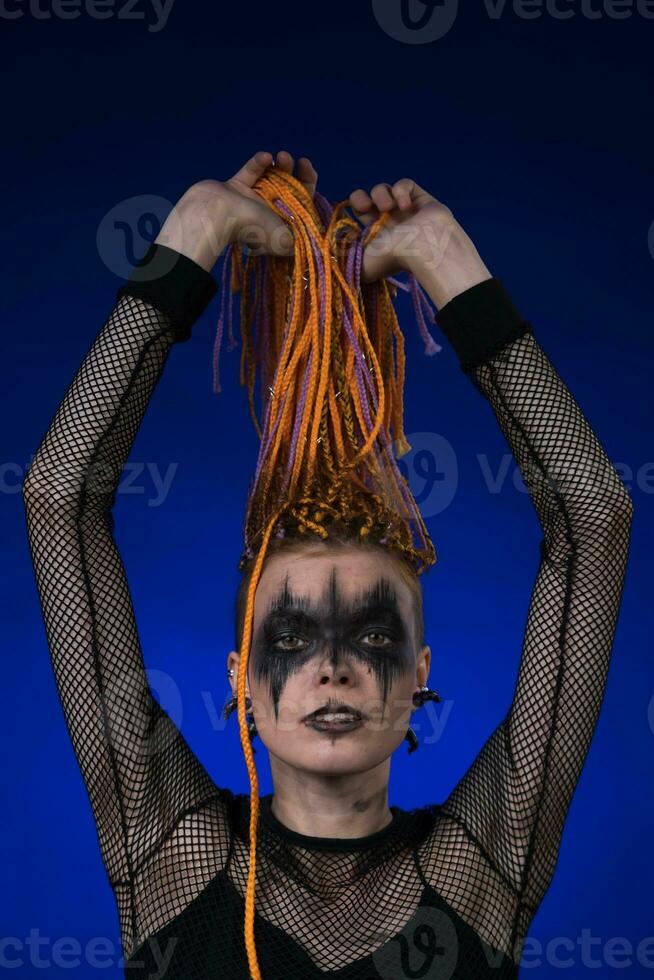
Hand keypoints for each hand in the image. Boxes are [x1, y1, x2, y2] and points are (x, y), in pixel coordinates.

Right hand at [155, 150, 318, 271]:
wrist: (216, 217)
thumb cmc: (252, 229)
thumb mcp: (287, 240)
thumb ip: (304, 239)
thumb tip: (321, 245)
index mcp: (282, 224)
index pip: (302, 202)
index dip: (309, 183)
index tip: (308, 168)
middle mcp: (269, 212)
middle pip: (288, 186)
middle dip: (294, 171)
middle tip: (293, 160)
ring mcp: (251, 199)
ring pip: (271, 176)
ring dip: (279, 165)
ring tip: (280, 156)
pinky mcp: (235, 187)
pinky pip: (251, 171)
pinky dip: (258, 162)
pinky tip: (265, 156)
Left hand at [349, 179, 490, 304]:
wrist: (424, 248)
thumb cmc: (393, 258)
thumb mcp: (361, 263)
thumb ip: (343, 258)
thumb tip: (326, 253)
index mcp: (374, 236)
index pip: (357, 215)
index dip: (351, 209)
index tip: (350, 211)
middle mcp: (388, 222)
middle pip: (366, 198)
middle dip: (361, 198)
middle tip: (365, 206)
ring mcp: (403, 210)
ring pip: (383, 189)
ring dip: (381, 195)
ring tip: (389, 208)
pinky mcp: (418, 198)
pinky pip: (405, 184)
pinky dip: (401, 191)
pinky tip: (405, 205)